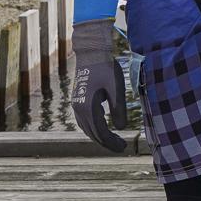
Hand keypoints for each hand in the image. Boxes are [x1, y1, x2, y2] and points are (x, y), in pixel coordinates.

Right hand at [71, 17, 129, 154]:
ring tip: (113, 140)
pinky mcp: (77, 99)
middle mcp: (79, 108)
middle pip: (92, 133)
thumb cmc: (105, 68)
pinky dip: (92, 128)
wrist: (91, 52)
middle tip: (121, 147)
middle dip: (106, 142)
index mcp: (88, 107)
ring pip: (86, 128)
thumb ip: (118, 109)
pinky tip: (101, 127)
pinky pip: (83, 120)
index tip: (123, 148)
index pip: (100, 132)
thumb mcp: (116, 88)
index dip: (112, 142)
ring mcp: (76, 104)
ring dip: (98, 136)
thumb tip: (122, 128)